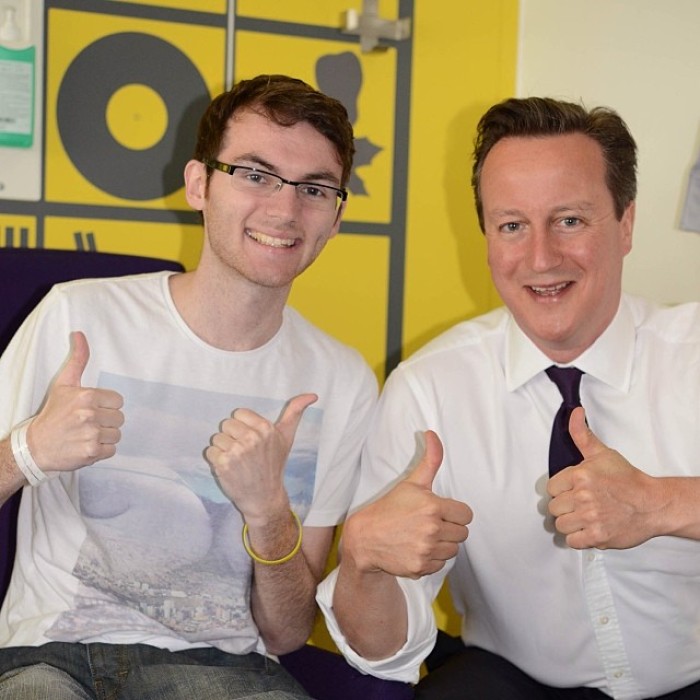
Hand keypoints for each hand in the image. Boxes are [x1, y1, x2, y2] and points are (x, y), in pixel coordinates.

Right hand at [27, 331, 124, 471]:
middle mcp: (90, 414)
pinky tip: (87, 445)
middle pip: (119, 418)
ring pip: (117, 434)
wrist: (36, 446)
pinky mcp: (92, 452)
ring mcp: (91, 434)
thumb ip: (77, 360)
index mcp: (87, 396)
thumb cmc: (53, 413)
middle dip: (107, 421)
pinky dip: (102, 450)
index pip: (118, 401)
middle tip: (88, 423)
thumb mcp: (64, 384)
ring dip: (105, 436)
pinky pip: (112, 450)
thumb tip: (79, 334)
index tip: (92, 409)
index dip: (107, 406)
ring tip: (87, 434)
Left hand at [205, 393, 316, 522]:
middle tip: (244, 452)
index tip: (251, 439)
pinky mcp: (223, 464)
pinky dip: (216, 459)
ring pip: (216, 438)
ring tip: (236, 460)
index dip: (242, 426)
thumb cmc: (274, 464)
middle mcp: (251, 438)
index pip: (238, 414)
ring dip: (223, 449)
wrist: (264, 497)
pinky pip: (210, 451)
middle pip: (226, 424)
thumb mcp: (286, 437)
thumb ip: (295, 412)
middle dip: (232, 437)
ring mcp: (237, 451)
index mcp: (265, 428)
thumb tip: (313, 395)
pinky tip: (228, 468)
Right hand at [342, 430, 471, 578]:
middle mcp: (432, 530)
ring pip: (453, 550)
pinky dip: (431, 559)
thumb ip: (430, 460)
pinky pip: (440, 564)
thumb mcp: (411, 483)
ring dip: (442, 544)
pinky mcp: (421, 567)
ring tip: (423, 536)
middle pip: (462, 533)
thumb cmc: (389, 508)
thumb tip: (432, 433)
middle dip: (449, 528)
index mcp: (433, 507)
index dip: (455, 513)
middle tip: (430, 524)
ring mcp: (427, 550)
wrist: (365, 538)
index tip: (441, 512)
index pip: (466, 515)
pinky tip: (417, 549)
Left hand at [547, 407, 659, 548]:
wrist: (652, 503)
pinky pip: (572, 541)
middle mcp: (583, 496)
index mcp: (580, 475)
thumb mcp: (602, 453)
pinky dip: (578, 538)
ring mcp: (590, 517)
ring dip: (570, 524)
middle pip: (553, 508)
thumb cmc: (627, 479)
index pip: (551, 488)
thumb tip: (575, 413)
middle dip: (564, 508)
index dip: (560, 491)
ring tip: (582, 518)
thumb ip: (581, 434)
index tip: (571, 492)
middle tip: (578, 506)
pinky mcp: (597, 536)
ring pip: (560, 525)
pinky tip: (588, 530)